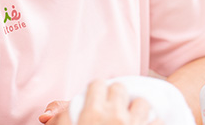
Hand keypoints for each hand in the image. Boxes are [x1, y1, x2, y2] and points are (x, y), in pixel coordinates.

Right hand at [39, 80, 163, 124]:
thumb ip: (59, 121)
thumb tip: (45, 116)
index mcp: (93, 113)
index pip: (98, 84)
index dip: (96, 91)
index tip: (96, 100)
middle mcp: (115, 116)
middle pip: (120, 88)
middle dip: (117, 96)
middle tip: (113, 109)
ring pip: (142, 103)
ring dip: (138, 109)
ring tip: (132, 119)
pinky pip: (158, 121)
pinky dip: (154, 123)